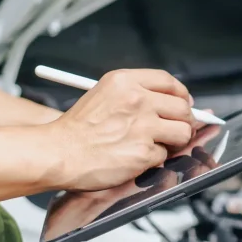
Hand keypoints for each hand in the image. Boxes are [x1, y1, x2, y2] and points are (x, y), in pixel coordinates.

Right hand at [48, 69, 194, 190]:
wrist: (58, 153)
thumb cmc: (77, 130)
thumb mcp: (103, 95)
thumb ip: (135, 93)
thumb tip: (171, 101)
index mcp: (125, 82)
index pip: (169, 81)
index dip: (181, 94)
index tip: (184, 103)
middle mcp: (137, 100)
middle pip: (182, 107)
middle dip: (183, 121)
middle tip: (173, 129)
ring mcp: (142, 126)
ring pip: (182, 132)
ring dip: (173, 141)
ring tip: (155, 144)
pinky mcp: (143, 152)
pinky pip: (164, 155)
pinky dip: (154, 159)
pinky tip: (135, 157)